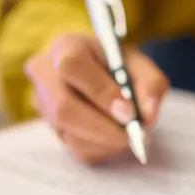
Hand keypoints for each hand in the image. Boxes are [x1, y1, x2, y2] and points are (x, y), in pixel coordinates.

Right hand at [24, 33, 169, 163]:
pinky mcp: (52, 129)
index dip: (101, 92)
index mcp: (66, 46)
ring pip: (69, 133)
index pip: (72, 66)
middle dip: (103, 127)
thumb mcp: (140, 63)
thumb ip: (150, 83)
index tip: (129, 112)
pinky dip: (103, 149)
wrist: (99, 74)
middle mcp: (45, 74)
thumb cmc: (118, 65)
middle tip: (133, 135)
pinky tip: (117, 139)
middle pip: (63, 107)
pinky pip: (75, 148)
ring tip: (131, 136)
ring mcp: (44, 104)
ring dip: (106, 141)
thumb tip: (147, 116)